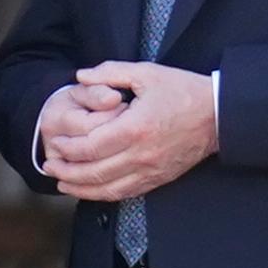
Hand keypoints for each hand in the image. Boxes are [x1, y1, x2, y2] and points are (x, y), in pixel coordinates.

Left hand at [43, 61, 217, 201]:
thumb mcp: (146, 73)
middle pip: (94, 172)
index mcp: (136, 127)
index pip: (91, 146)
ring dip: (80, 188)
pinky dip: (103, 195)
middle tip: (49, 165)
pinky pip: (125, 194)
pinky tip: (89, 191)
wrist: (218, 115)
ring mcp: (150, 170)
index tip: (55, 142)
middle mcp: (141, 154)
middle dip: (66, 171)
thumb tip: (80, 76)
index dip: (68, 148)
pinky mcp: (158, 179)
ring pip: (107, 189)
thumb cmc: (183, 91)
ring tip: (61, 183)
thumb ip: (110, 72)